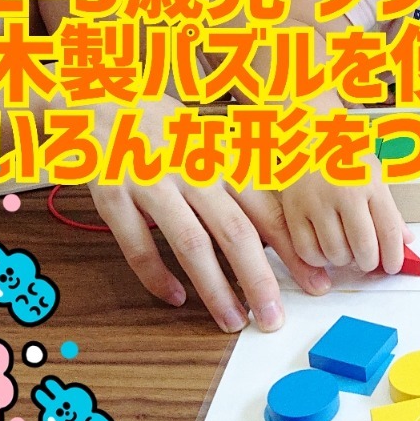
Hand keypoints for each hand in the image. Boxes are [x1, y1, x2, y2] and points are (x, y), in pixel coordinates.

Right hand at [87, 96, 330, 332]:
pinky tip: (176, 298)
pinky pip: (136, 244)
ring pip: (190, 243)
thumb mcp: (213, 145)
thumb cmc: (167, 128)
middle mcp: (194, 171)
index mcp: (223, 160)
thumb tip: (280, 228)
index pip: (267, 211)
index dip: (293, 251)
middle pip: (235, 232)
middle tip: (275, 319)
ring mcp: (152, 183)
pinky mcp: (113, 195)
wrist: (103, 99)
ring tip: (233, 321)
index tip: (316, 282)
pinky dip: (156, 275)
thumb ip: (242, 182)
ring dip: (214, 288)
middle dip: (259, 280)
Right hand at [280, 154, 414, 274]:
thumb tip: (406, 240)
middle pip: (363, 247)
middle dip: (370, 262)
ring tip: (346, 249)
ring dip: (344, 260)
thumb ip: (390, 210)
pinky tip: (324, 248)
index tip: (393, 265)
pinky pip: (307, 251)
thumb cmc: (345, 156)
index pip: (389, 230)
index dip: (394, 256)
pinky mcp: (294, 209)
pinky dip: (318, 258)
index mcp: (370, 182)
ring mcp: (317, 201)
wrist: (309, 136)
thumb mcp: (375, 174)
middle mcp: (344, 191)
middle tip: (368, 260)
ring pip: (335, 253)